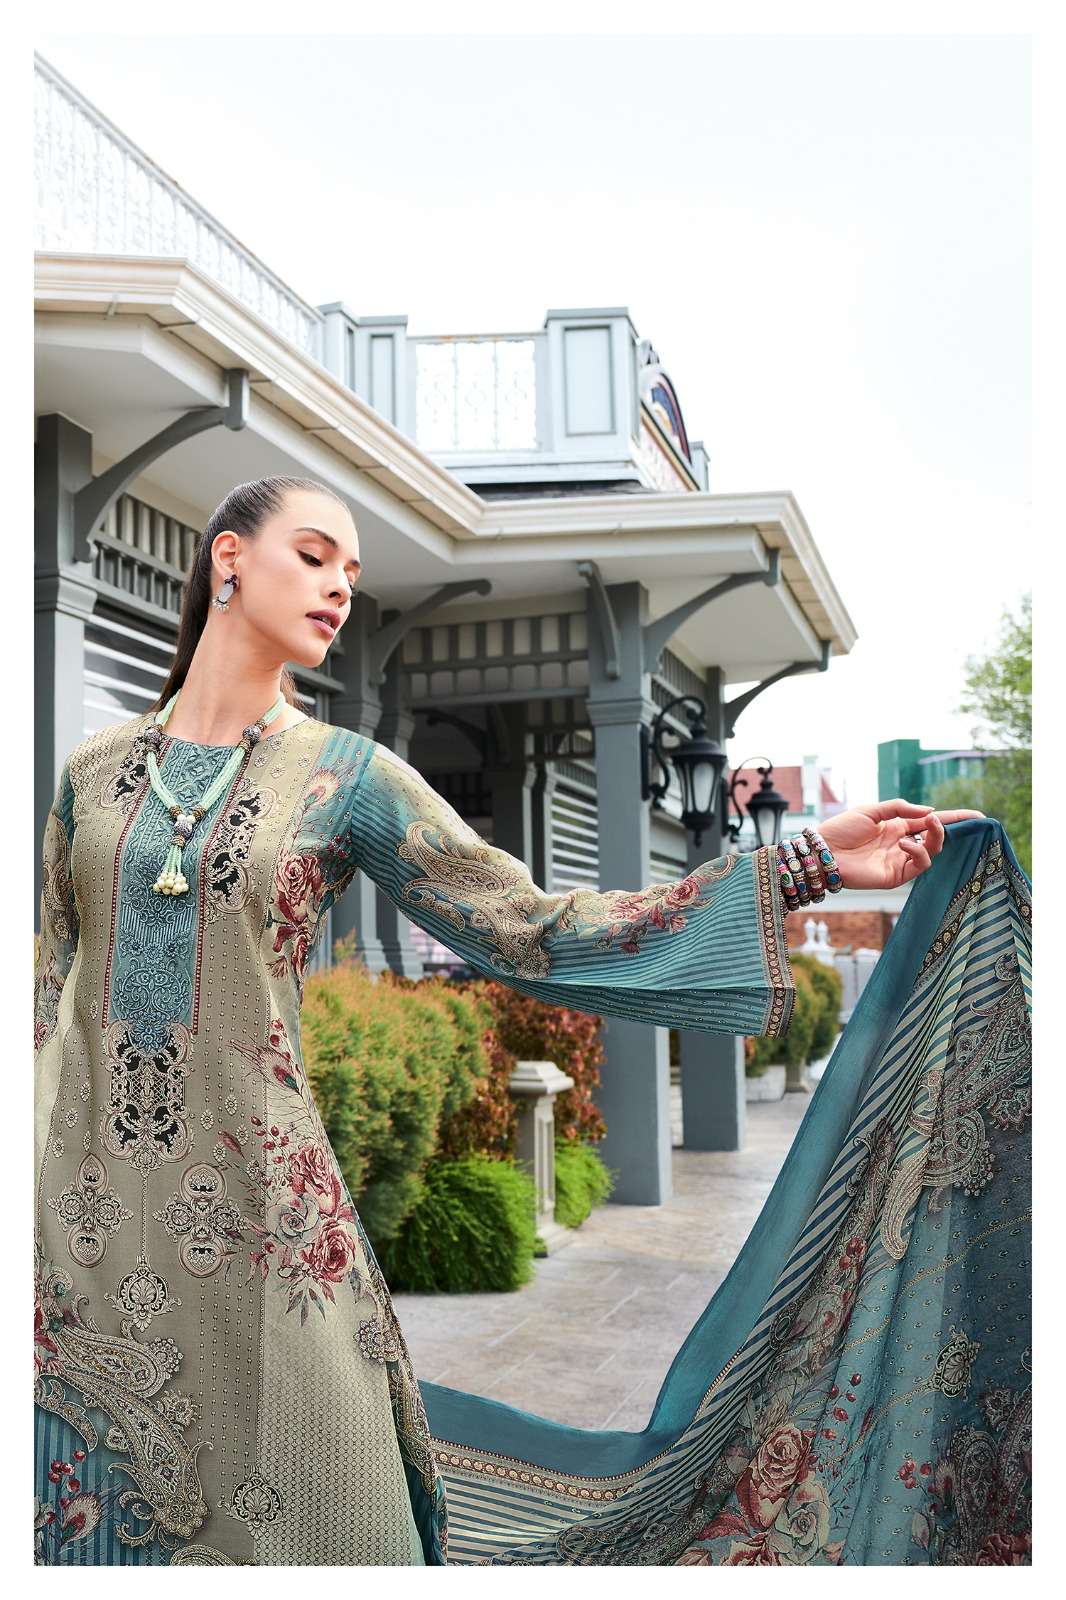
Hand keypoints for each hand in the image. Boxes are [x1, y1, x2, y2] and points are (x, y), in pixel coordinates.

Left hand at [814, 800, 985, 890]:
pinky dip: (918, 852)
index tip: (978, 815)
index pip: (931, 822)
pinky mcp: (896, 876)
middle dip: (946, 828)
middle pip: (936, 837)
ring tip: (928, 825)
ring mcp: (900, 861)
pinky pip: (919, 865)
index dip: (954, 818)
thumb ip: (901, 809)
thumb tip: (931, 812)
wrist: (822, 852)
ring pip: (931, 852)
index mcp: (897, 826)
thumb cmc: (842, 829)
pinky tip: (904, 842)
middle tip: (942, 820)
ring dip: (934, 838)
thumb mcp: (872, 810)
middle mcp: (902, 843)